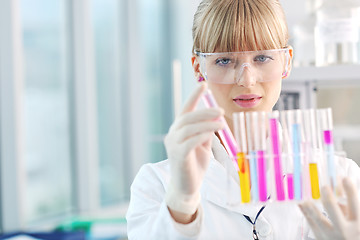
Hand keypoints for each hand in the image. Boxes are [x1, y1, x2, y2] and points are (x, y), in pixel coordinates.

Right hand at [164, 83, 223, 216]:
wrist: (187, 187)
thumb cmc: (195, 164)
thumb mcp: (203, 144)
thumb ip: (206, 131)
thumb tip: (216, 118)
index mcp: (179, 130)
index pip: (185, 109)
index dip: (194, 97)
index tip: (203, 85)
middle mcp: (173, 135)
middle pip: (187, 117)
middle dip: (205, 111)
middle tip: (221, 111)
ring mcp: (173, 146)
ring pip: (188, 128)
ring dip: (206, 123)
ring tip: (222, 123)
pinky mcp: (178, 156)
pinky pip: (189, 142)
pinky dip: (200, 135)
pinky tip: (211, 134)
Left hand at [299, 178, 359, 239]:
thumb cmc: (352, 232)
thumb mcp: (354, 218)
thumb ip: (347, 203)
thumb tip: (337, 184)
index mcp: (357, 223)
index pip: (354, 205)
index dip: (350, 191)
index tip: (345, 178)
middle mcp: (344, 230)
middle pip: (335, 212)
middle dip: (329, 199)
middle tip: (324, 187)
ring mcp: (331, 235)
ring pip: (318, 219)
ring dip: (311, 206)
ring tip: (307, 196)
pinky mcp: (320, 238)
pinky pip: (310, 223)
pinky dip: (305, 212)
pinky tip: (301, 203)